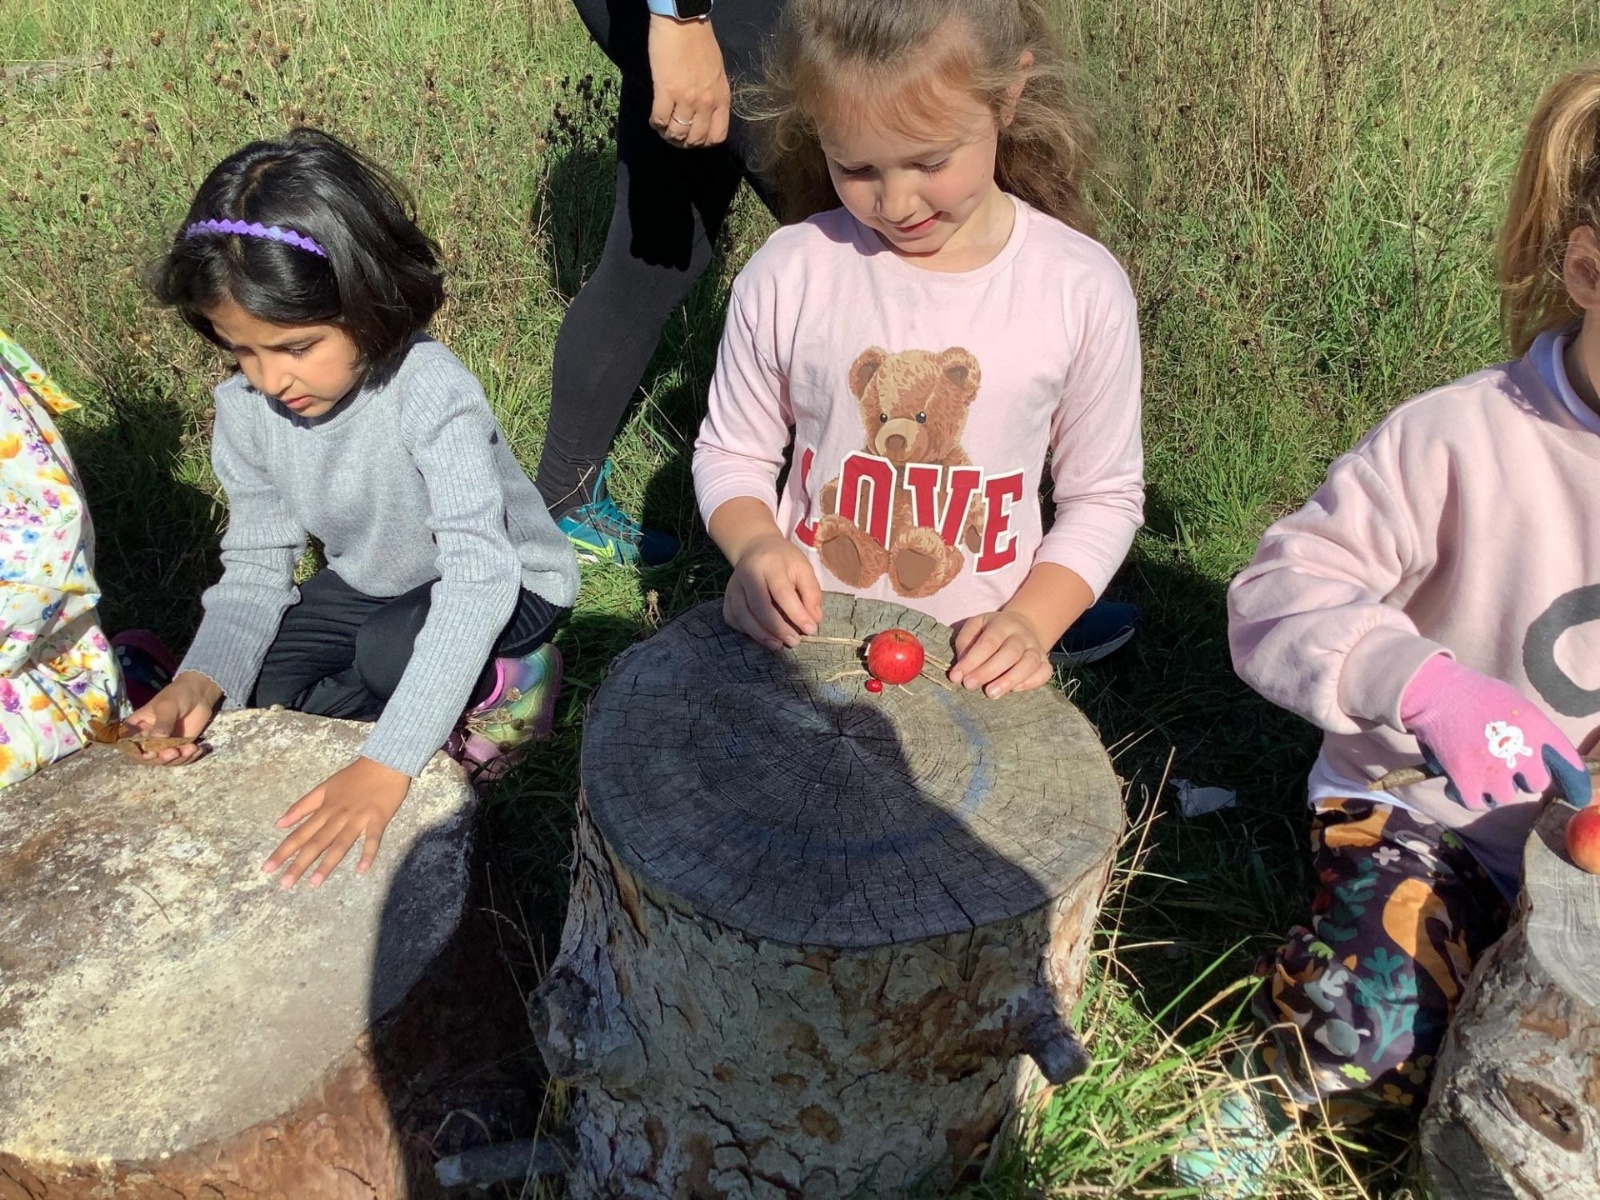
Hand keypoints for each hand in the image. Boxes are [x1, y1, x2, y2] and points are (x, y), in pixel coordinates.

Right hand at [124, 670, 220, 764]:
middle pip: (147, 757)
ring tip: (190, 749)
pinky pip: (181, 759)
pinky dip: (188, 758)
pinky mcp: (179, 746)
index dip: (137, 753)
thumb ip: (163, 723)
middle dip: (160, 759)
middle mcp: (148, 738)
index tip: (151, 753)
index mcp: (137, 727)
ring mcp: (164, 744)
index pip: (129, 744)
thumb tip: (157, 739)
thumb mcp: (168, 706)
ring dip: (177, 759)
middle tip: (174, 752)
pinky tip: (197, 749)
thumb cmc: (177, 695)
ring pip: (165, 760)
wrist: (200, 693)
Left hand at [262, 757, 410, 887]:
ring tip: (314, 883)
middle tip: (285, 884)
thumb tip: (278, 824)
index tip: (267, 869)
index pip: (299, 834)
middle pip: (316, 843)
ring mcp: (358, 819)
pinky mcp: (378, 819)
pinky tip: (361, 871)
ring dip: (327, 863)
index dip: (283, 851)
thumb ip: (302, 807)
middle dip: (299, 864)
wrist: (384, 762)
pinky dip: (367, 854)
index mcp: (324, 810)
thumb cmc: (354, 776)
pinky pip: (372, 839)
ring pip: (340, 843)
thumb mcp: (324, 788)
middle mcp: (338, 816)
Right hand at [647, 13, 729, 147]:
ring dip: (667, 134)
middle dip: (683, 142)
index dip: (703, 142)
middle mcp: (706, 102)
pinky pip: (660, 119)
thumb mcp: (717, 73)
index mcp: (721, 98)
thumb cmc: (700, 42)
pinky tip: (654, 119)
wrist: (683, 23)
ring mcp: (686, 99)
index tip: (693, 137)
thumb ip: (713, 95)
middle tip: (674, 134)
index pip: (717, 136)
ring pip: (677, 133)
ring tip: (662, 127)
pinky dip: (655, 123)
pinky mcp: (666, 91)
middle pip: (695, 139)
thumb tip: (703, 113)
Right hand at [725, 534, 822, 649]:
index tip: (810, 629)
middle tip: (793, 642)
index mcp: (770, 564)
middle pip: (759, 605)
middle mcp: (748, 574)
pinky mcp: (727, 596)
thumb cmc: (784, 561)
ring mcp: (734, 586)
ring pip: (742, 614)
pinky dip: (746, 630)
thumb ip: (811, 593)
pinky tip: (761, 636)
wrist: (756, 547)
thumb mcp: (803, 568)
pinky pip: (732, 618)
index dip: (796, 613)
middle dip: (777, 627)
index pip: (782, 592)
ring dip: (760, 634)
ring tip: (777, 645)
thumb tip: (814, 619)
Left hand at [949, 610, 1052, 697]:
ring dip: (1009, 680)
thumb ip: (965, 643)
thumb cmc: (991, 631)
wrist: (1021, 627)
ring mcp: (1036, 648)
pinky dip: (1031, 682)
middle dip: (987, 672)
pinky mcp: (1045, 662)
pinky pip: (1044, 673)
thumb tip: (961, 668)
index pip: (988, 642)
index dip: (971, 661)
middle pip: (1009, 653)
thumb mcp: (975, 627)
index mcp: (1002, 624)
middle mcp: (1022, 635)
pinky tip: (1014, 690)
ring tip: (991, 694)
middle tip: (969, 685)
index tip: (956, 676)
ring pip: (1029, 664)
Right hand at [1400, 654, 1590, 809]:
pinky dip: (1470, 795)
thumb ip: (1533, 731)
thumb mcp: (1516, 703)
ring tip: (1479, 770)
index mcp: (1537, 729)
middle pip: (1536, 784)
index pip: (1570, 765)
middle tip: (1504, 766)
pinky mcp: (1466, 780)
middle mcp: (1520, 751)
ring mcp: (1493, 768)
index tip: (1577, 797)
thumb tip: (1540, 755)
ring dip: (1494, 787)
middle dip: (1522, 778)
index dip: (1576, 785)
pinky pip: (1476, 803)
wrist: (1435, 692)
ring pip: (1504, 796)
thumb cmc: (1475, 693)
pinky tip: (1462, 782)